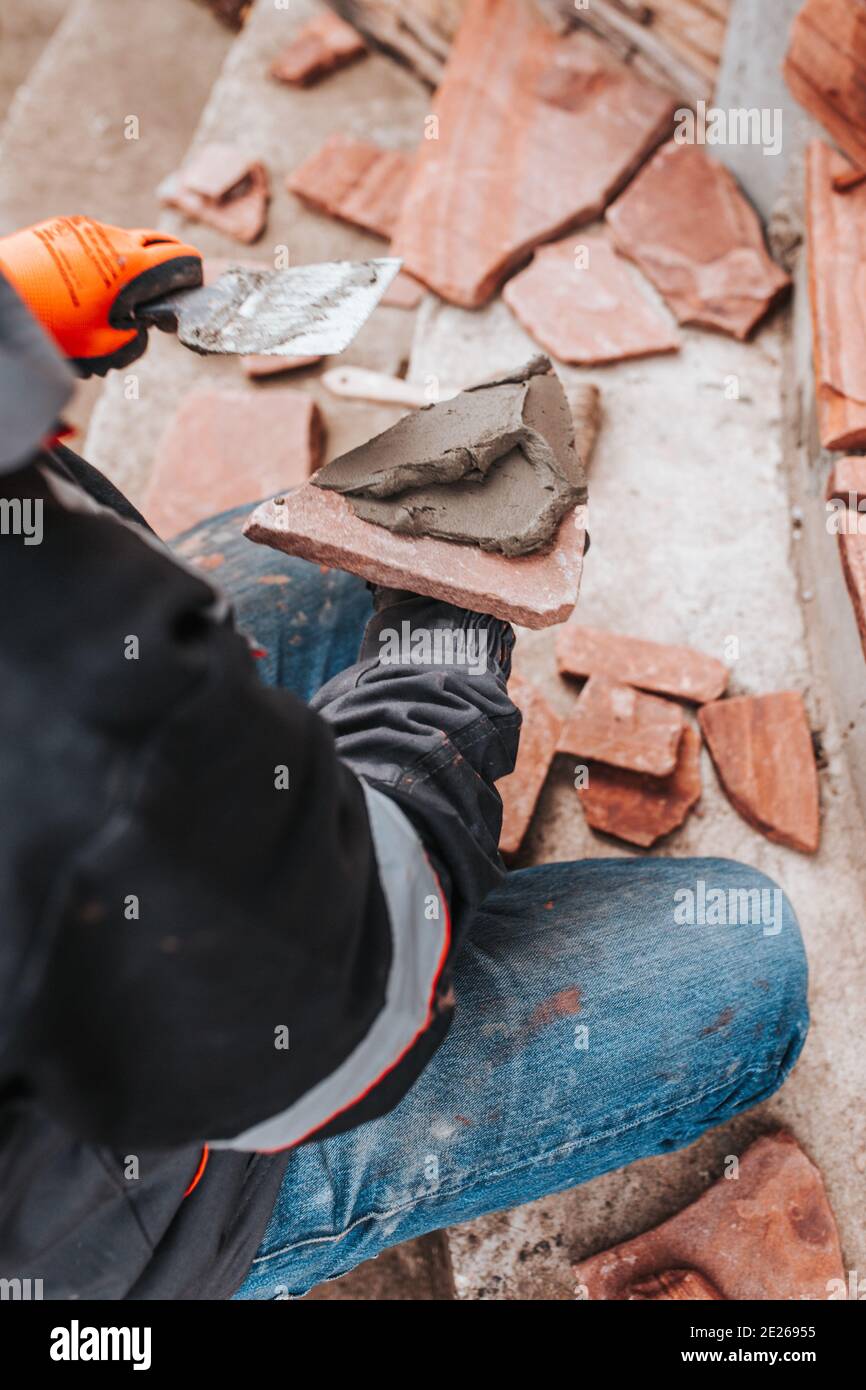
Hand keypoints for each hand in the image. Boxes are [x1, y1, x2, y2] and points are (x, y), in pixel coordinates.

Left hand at [0, 216, 201, 377]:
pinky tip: (77, 287)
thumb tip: (137, 325)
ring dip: (123, 269)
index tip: (188, 293)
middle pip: (156, 245)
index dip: (191, 278)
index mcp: (134, 265)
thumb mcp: (103, 346)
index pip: (184, 259)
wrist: (2, 299)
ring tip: (102, 300)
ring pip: (121, 245)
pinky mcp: (62, 226)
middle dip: (161, 270)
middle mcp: (115, 238)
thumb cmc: (52, 326)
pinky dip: (94, 263)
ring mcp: (86, 228)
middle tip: (153, 296)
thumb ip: (132, 336)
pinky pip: (91, 243)